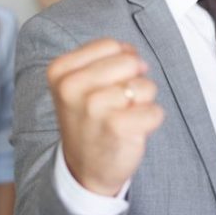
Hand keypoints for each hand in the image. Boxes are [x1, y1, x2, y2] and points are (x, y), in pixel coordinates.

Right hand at [49, 39, 163, 196]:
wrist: (84, 169)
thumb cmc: (89, 120)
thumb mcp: (82, 84)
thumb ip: (107, 59)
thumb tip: (135, 56)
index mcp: (60, 71)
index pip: (111, 45)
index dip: (121, 61)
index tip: (109, 84)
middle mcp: (72, 86)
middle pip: (130, 61)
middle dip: (134, 80)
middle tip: (118, 103)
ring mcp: (93, 107)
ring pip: (145, 86)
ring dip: (143, 102)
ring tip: (123, 117)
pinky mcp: (116, 127)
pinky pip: (155, 111)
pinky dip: (151, 121)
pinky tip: (132, 131)